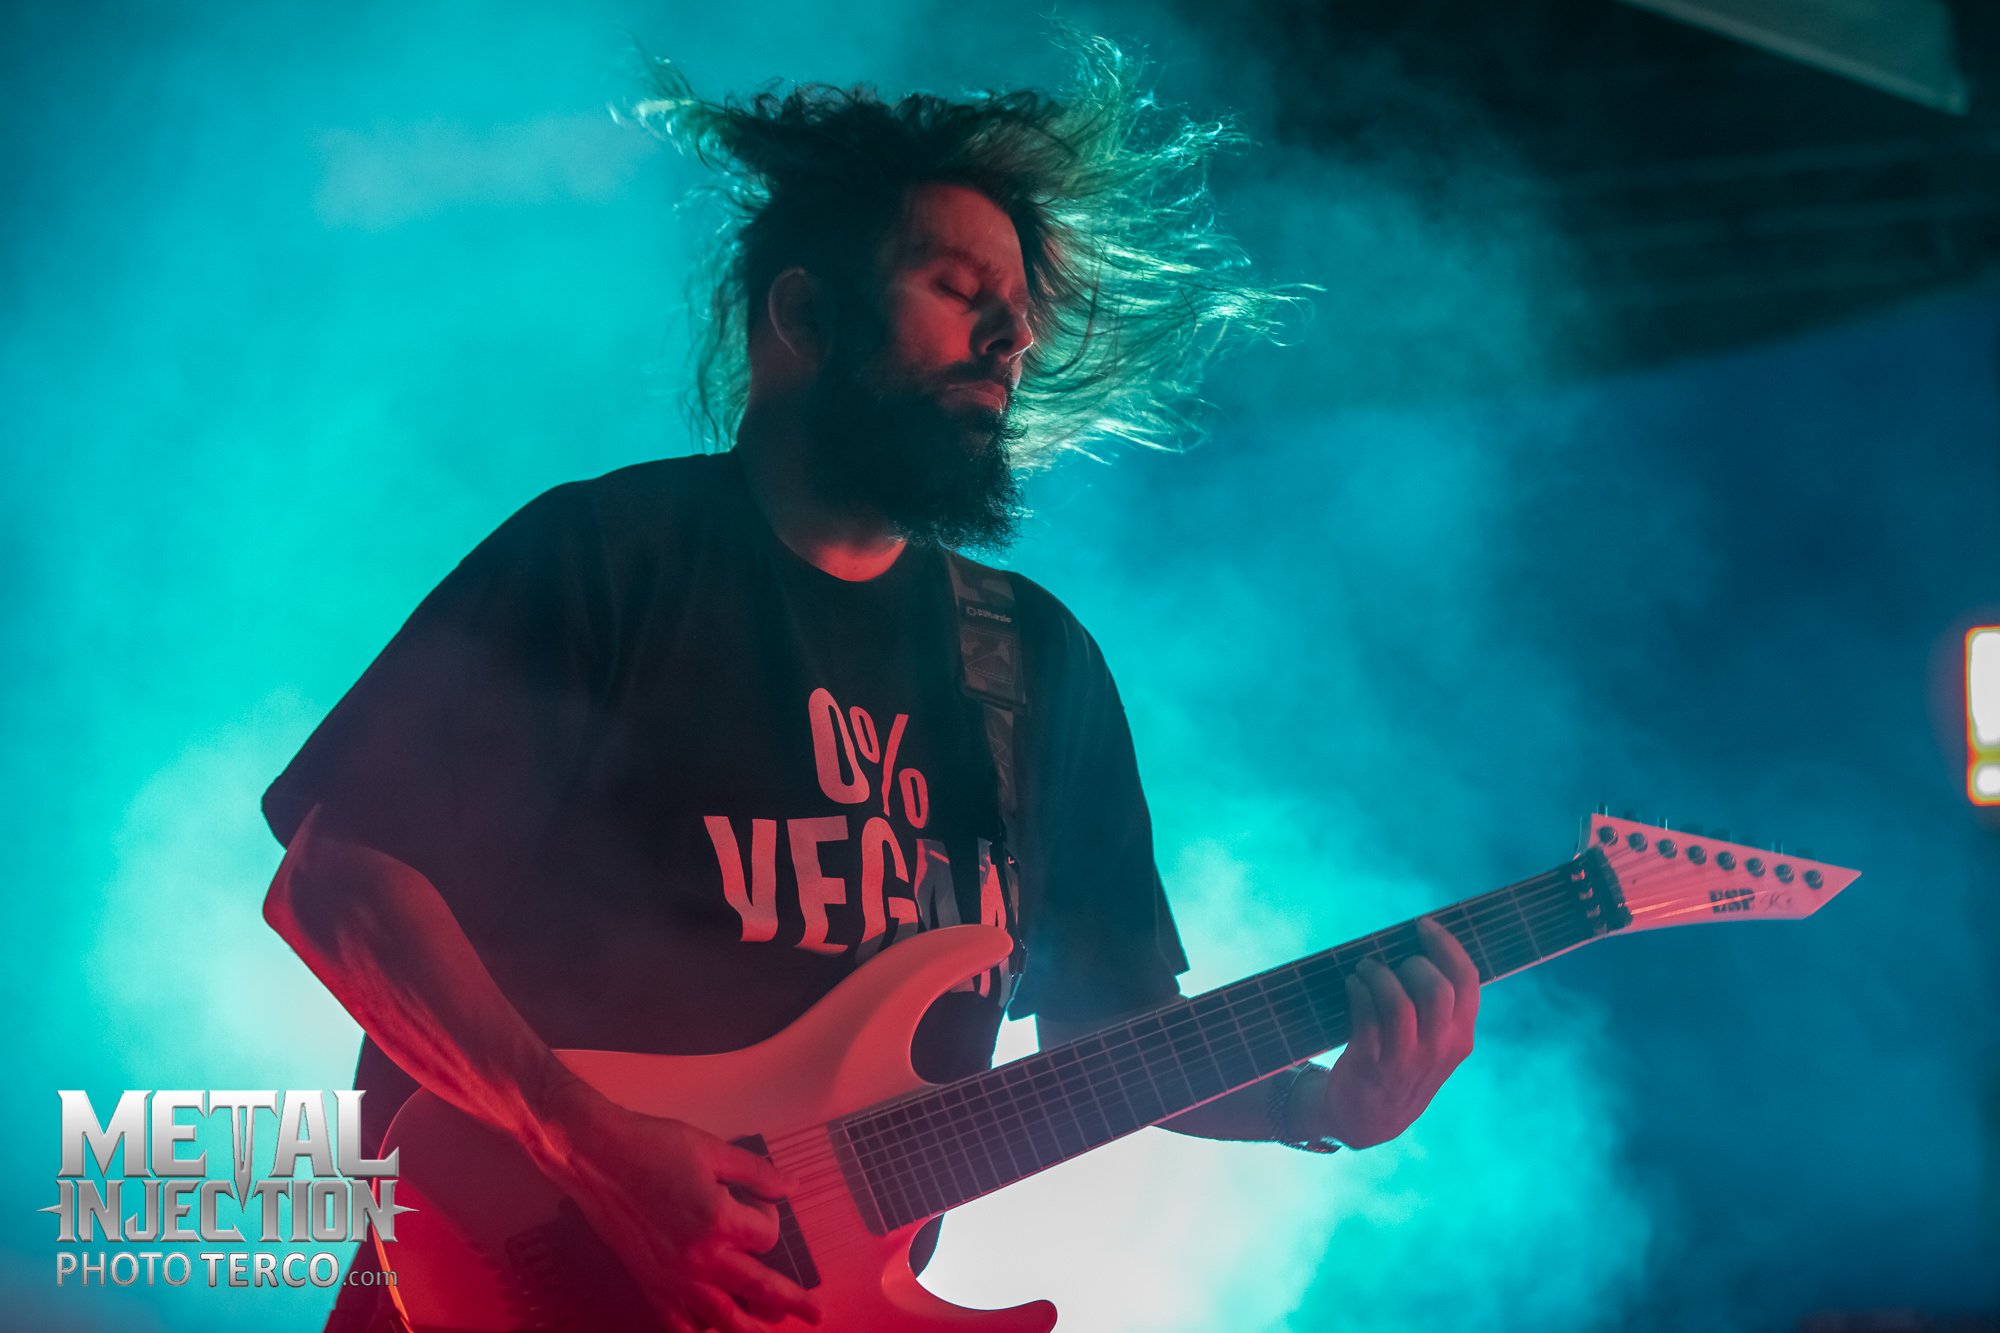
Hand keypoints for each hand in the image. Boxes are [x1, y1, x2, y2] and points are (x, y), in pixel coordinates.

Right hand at [536, 1080, 820, 1331]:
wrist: (596, 1155)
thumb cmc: (650, 1146)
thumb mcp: (714, 1151)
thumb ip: (758, 1173)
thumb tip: (791, 1186)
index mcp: (719, 1219)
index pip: (767, 1236)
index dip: (769, 1218)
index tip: (757, 1203)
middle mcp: (700, 1256)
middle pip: (759, 1288)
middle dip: (792, 1301)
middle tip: (816, 1315)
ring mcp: (674, 1276)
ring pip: (723, 1317)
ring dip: (751, 1328)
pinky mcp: (650, 1283)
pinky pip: (677, 1323)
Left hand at [1313, 917, 1479, 1149]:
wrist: (1370, 1119)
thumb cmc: (1400, 1064)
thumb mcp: (1435, 1043)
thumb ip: (1439, 1006)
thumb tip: (1421, 945)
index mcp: (1461, 1037)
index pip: (1467, 980)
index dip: (1446, 945)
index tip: (1423, 925)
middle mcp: (1439, 1049)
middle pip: (1436, 988)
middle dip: (1410, 962)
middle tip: (1392, 961)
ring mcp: (1406, 1060)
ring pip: (1398, 1001)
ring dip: (1376, 974)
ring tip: (1364, 968)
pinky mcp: (1372, 1065)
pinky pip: (1366, 1017)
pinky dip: (1358, 991)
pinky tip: (1353, 986)